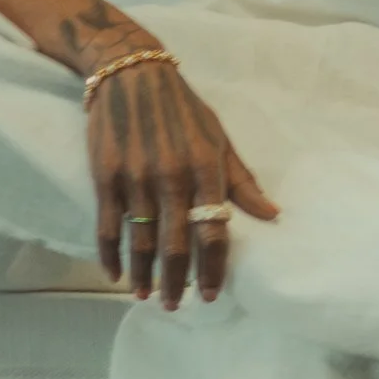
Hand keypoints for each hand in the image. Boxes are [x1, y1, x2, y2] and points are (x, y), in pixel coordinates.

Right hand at [86, 57, 280, 306]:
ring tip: (146, 296)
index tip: (212, 294)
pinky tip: (114, 273)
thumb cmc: (183, 108)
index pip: (214, 231)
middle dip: (178, 281)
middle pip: (176, 244)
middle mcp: (172, 177)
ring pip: (140, 240)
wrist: (130, 73)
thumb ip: (242, 180)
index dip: (214, 268)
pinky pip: (108, 225)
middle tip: (177, 305)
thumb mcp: (219, 137)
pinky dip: (110, 254)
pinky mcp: (105, 175)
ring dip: (143, 274)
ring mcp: (136, 178)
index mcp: (205, 169)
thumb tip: (272, 214)